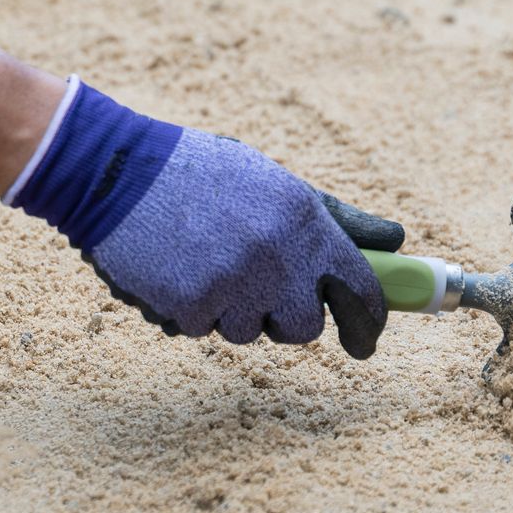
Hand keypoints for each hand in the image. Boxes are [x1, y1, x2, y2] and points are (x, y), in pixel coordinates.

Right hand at [7, 80, 401, 357]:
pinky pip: (202, 329)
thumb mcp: (276, 183)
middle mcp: (275, 255)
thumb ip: (337, 218)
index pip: (359, 288)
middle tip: (259, 288)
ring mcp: (232, 284)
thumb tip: (397, 240)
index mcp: (303, 219)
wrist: (115, 171)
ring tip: (205, 261)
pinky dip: (190, 308)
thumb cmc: (202, 174)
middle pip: (304, 328)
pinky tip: (175, 268)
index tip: (366, 341)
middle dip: (285, 316)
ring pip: (249, 333)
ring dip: (231, 310)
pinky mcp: (189, 306)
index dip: (368, 322)